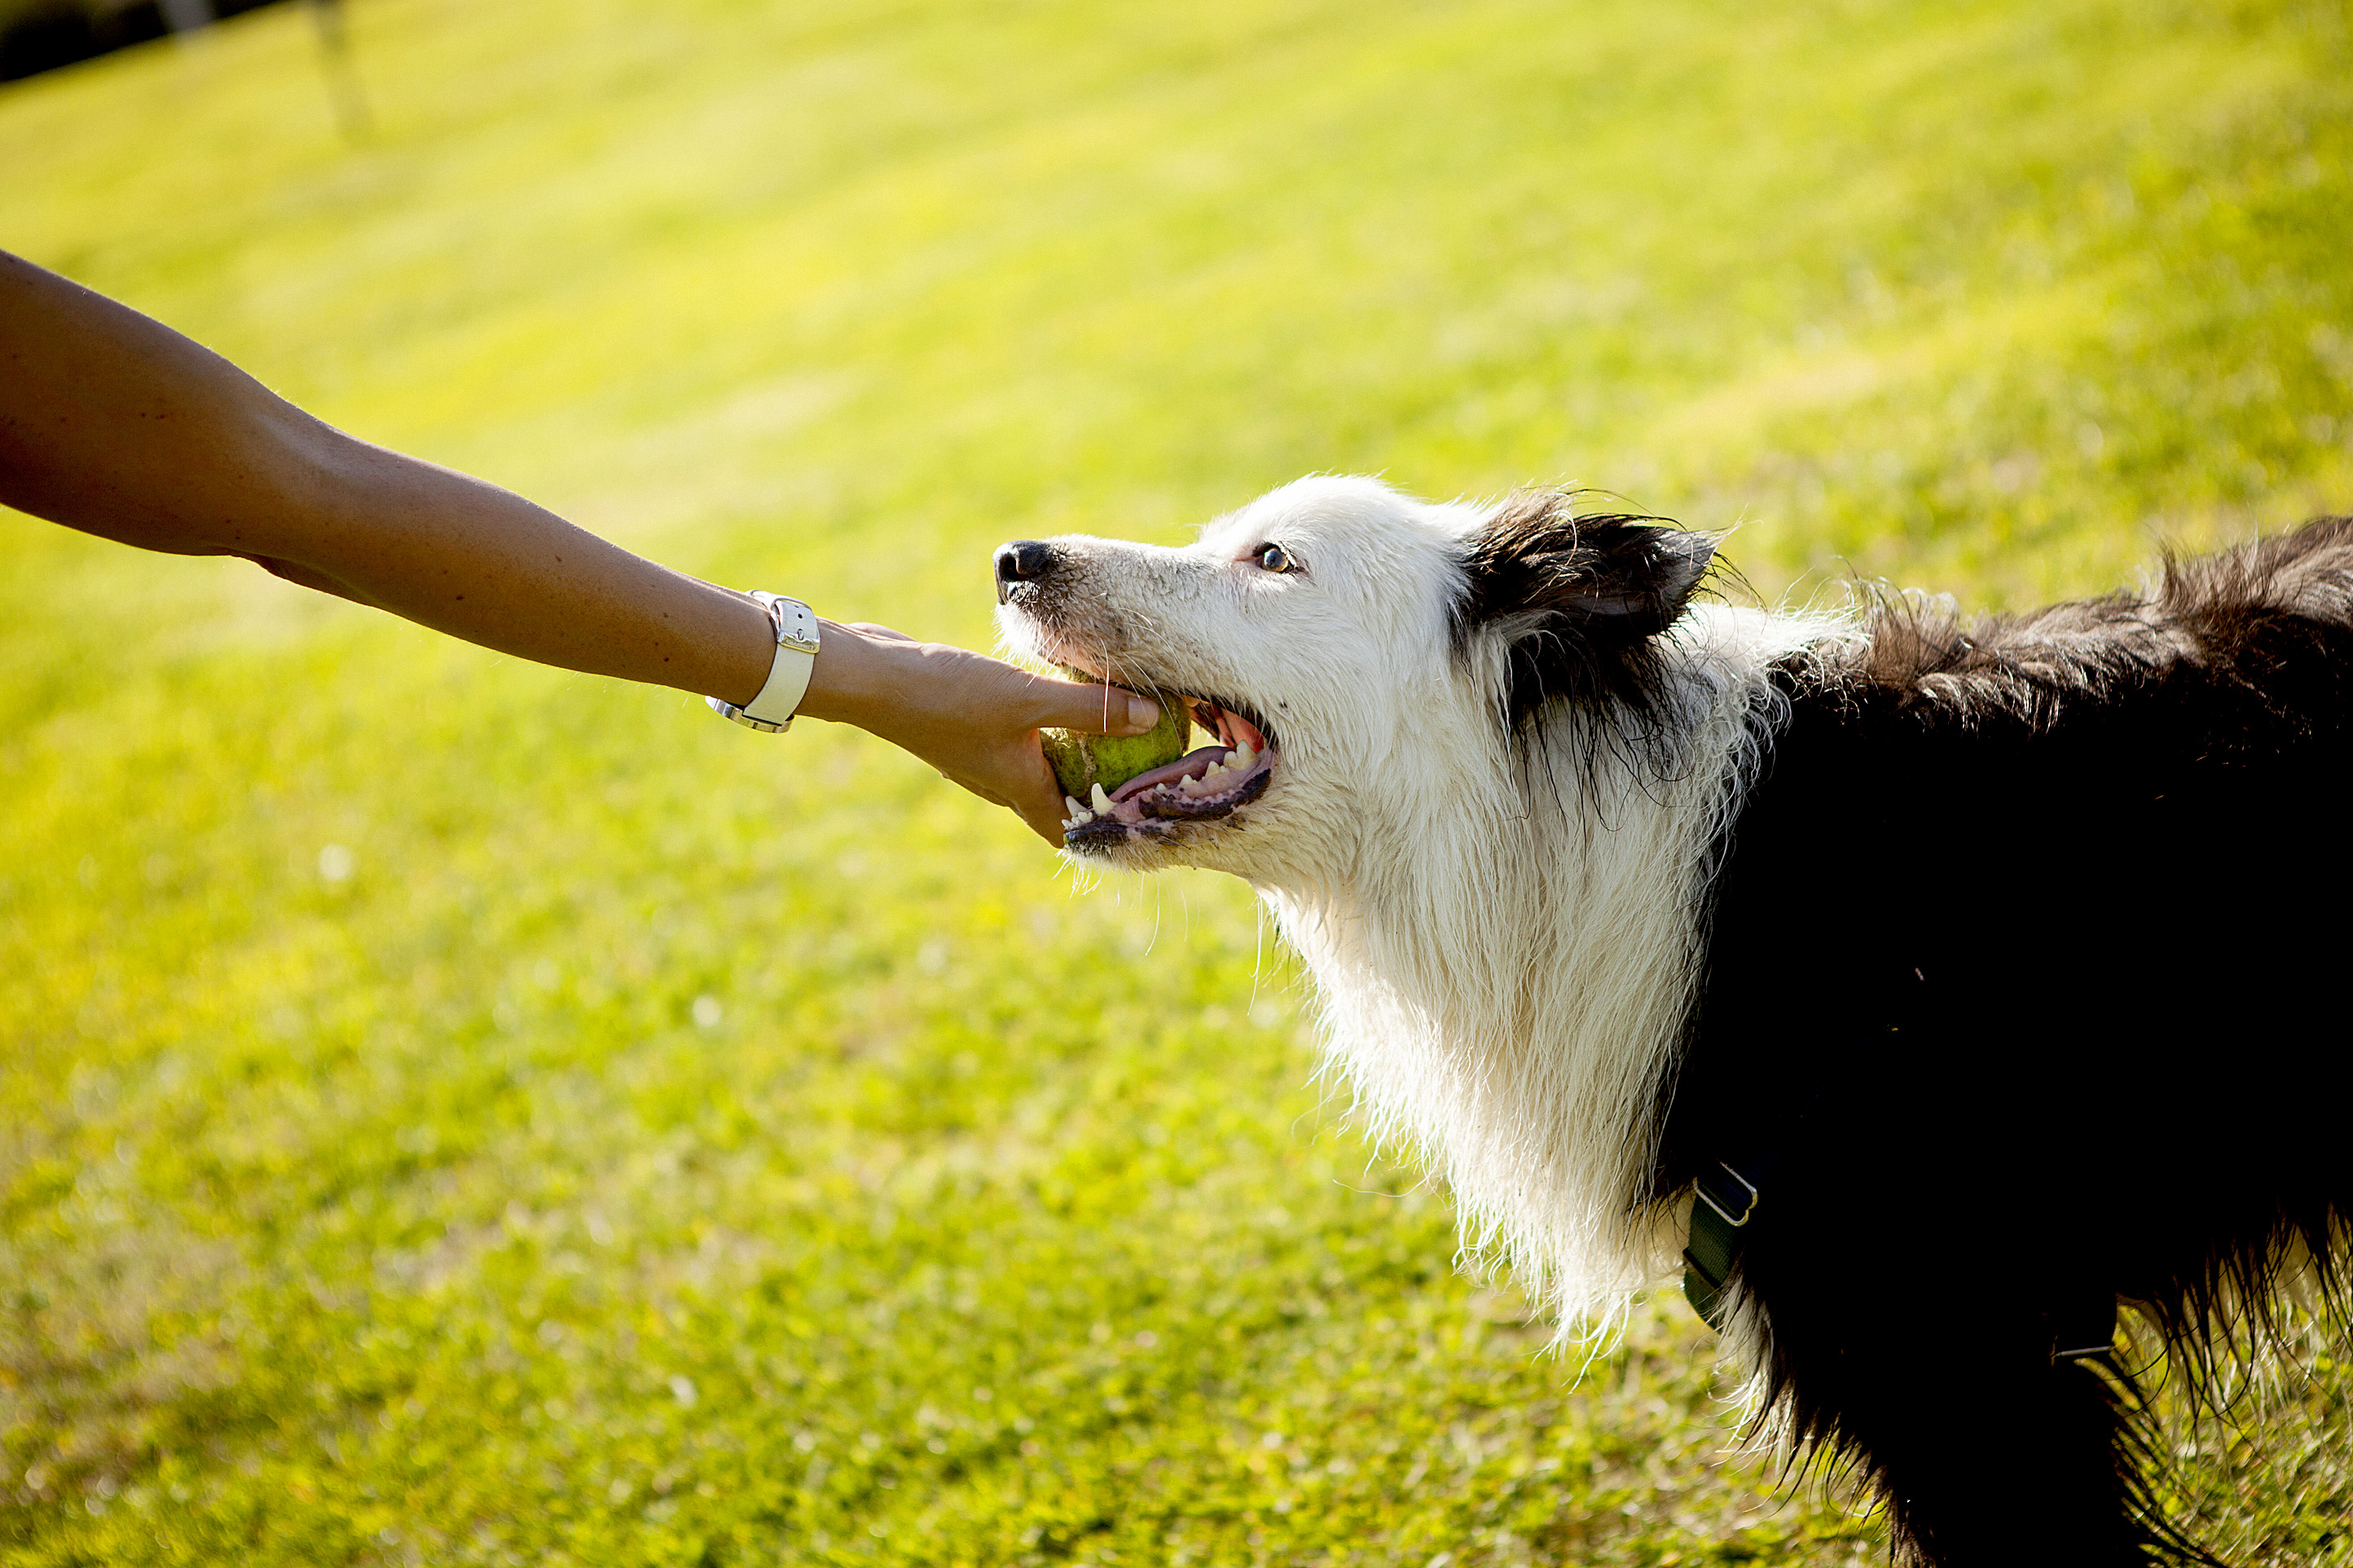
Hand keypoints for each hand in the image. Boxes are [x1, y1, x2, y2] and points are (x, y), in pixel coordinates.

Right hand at [795, 621, 1159, 843]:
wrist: (871, 678)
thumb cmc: (948, 696)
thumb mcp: (1026, 699)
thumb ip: (1089, 710)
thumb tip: (1151, 718)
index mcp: (1018, 789)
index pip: (1068, 832)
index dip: (1104, 831)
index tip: (1141, 816)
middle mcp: (998, 781)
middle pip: (1055, 800)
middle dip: (1094, 790)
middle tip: (1136, 766)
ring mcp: (977, 756)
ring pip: (1033, 767)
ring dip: (1066, 758)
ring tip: (1105, 732)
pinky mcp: (962, 728)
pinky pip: (1012, 737)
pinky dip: (1037, 729)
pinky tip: (1048, 695)